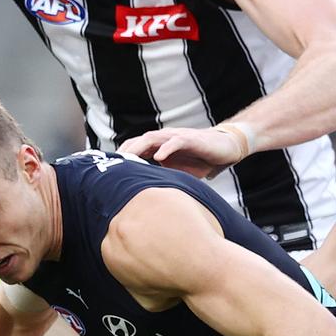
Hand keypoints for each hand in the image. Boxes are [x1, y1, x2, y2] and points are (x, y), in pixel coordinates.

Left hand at [119, 126, 246, 178]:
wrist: (228, 147)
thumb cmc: (203, 160)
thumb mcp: (181, 172)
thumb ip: (166, 178)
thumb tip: (150, 198)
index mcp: (161, 147)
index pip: (136, 148)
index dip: (122, 157)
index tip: (108, 170)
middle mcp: (166, 140)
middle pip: (139, 141)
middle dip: (124, 152)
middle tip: (111, 165)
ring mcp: (178, 138)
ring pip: (153, 138)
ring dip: (140, 147)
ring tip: (129, 158)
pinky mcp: (192, 140)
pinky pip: (176, 141)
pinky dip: (166, 148)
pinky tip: (159, 157)